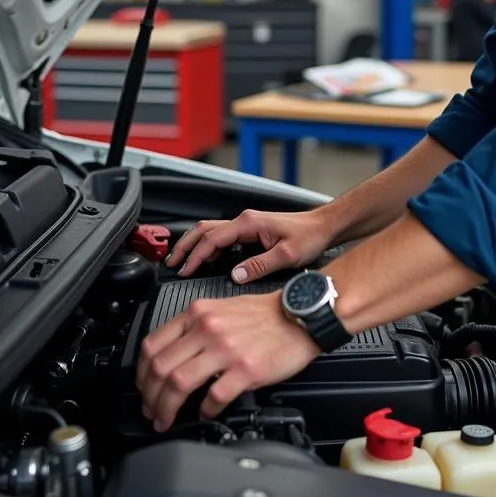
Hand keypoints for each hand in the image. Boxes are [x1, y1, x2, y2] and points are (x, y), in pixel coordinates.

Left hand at [136, 291, 320, 430]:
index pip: (152, 345)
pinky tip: (205, 414)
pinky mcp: (246, 370)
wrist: (300, 316)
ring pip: (178, 383)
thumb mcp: (221, 308)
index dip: (140, 374)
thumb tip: (173, 358)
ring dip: (166, 409)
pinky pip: (213, 397)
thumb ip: (195, 328)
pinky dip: (204, 411)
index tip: (143, 389)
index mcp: (198, 313)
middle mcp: (207, 329)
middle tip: (151, 412)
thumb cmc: (265, 315)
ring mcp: (226, 349)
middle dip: (149, 398)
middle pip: (159, 368)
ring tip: (166, 420)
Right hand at [165, 208, 331, 282]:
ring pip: (211, 231)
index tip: (184, 269)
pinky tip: (206, 259)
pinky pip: (222, 236)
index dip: (195, 255)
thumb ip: (259, 265)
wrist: (323, 226)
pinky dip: (208, 246)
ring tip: (182, 261)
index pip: (212, 238)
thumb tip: (235, 275)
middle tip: (172, 263)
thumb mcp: (286, 255)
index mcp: (249, 223)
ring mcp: (247, 224)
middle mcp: (245, 221)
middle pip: (204, 230)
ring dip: (195, 245)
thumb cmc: (309, 236)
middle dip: (186, 246)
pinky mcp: (251, 230)